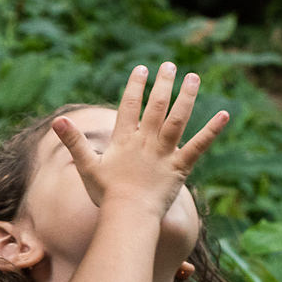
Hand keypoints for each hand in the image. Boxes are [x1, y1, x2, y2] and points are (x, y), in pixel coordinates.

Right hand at [53, 63, 228, 220]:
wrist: (127, 216)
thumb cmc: (105, 194)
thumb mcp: (86, 166)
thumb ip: (73, 141)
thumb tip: (57, 121)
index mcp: (124, 140)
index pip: (130, 106)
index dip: (135, 86)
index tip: (141, 69)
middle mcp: (146, 141)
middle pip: (156, 106)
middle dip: (163, 84)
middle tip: (170, 65)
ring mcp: (165, 153)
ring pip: (178, 118)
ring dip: (187, 96)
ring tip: (193, 77)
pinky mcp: (180, 167)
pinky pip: (199, 145)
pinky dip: (212, 130)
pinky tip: (225, 114)